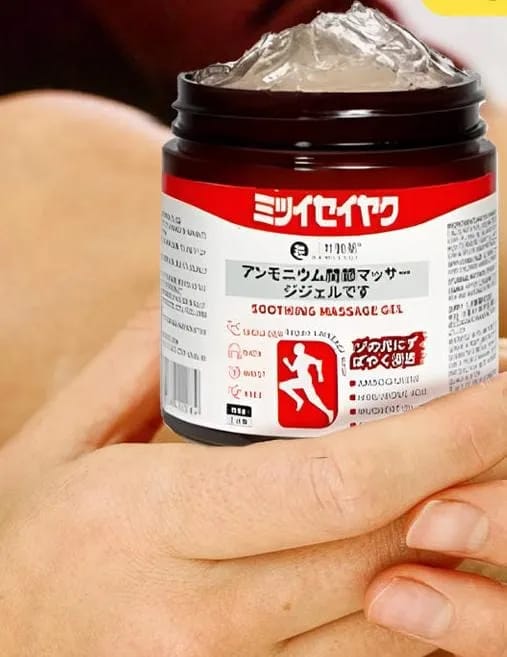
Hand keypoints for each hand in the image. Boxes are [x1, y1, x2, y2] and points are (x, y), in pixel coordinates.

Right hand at [1, 303, 505, 656]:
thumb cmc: (14, 547)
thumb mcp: (56, 439)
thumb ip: (140, 360)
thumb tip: (207, 291)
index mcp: (142, 525)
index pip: (330, 484)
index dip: (434, 440)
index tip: (495, 391)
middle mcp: (190, 617)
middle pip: (377, 549)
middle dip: (467, 483)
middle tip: (500, 416)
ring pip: (384, 626)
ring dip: (453, 551)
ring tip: (476, 478)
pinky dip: (406, 614)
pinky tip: (415, 558)